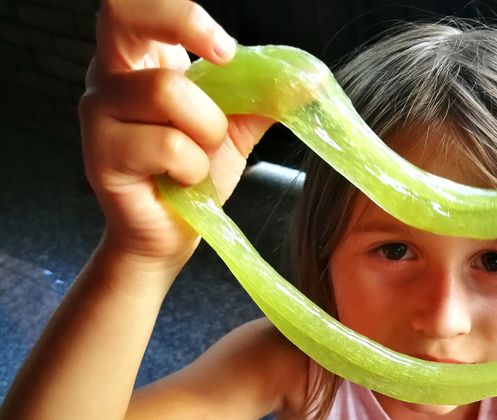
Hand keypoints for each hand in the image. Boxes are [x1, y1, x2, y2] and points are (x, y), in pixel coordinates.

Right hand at [80, 0, 272, 263]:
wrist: (174, 232)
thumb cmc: (195, 173)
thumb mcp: (236, 127)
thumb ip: (263, 97)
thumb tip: (308, 80)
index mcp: (141, 59)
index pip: (138, 4)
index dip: (181, 12)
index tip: (226, 49)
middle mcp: (111, 75)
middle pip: (126, 15)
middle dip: (184, 25)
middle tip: (224, 58)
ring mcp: (99, 113)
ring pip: (167, 91)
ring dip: (207, 130)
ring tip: (201, 158)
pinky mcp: (101, 155)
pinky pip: (169, 146)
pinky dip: (194, 168)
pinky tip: (184, 182)